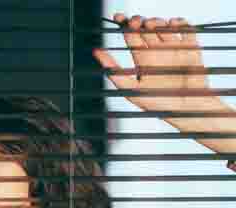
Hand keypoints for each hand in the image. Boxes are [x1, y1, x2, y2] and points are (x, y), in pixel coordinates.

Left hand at [94, 14, 221, 113]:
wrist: (185, 110)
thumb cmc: (158, 104)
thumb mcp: (131, 90)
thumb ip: (115, 72)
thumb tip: (96, 52)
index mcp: (142, 59)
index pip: (130, 36)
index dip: (123, 24)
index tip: (117, 17)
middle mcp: (157, 51)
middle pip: (145, 28)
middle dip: (138, 21)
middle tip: (134, 22)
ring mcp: (174, 47)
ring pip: (163, 25)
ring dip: (155, 21)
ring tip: (149, 25)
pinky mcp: (190, 46)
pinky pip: (186, 28)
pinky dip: (179, 22)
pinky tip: (171, 25)